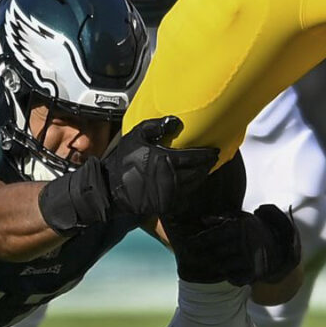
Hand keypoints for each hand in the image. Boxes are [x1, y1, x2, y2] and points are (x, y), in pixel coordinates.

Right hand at [102, 116, 218, 217]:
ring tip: (203, 170)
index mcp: (166, 159)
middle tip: (212, 159)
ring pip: (193, 185)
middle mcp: (171, 177)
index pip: (195, 157)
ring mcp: (169, 193)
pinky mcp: (165, 204)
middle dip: (206, 165)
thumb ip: (157, 126)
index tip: (214, 151)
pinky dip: (190, 189)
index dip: (207, 154)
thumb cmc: (123, 160)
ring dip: (200, 177)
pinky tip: (191, 183)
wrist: (111, 187)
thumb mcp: (137, 136)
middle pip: (198, 172)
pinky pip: (184, 197)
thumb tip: (176, 122)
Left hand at [167, 204, 300, 286]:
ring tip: (211, 263)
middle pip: (215, 253)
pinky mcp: (255, 274)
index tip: (188, 244)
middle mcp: (246, 243)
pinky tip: (228, 271)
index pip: (213, 236)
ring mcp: (251, 260)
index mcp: (241, 228)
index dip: (198, 241)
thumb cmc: (254, 230)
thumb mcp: (241, 219)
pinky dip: (229, 276)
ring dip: (215, 266)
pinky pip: (234, 278)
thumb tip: (202, 220)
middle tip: (193, 257)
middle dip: (202, 255)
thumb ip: (221, 219)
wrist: (279, 247)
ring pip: (222, 266)